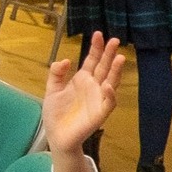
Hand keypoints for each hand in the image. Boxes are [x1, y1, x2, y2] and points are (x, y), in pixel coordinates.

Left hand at [42, 31, 123, 154]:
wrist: (57, 136)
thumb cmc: (56, 114)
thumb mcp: (52, 91)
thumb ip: (56, 75)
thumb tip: (64, 60)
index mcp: (82, 80)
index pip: (92, 61)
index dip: (96, 48)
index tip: (98, 34)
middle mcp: (93, 87)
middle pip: (104, 67)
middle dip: (109, 54)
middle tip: (114, 40)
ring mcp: (98, 99)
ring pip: (111, 82)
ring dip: (115, 71)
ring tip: (119, 57)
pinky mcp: (100, 113)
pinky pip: (108, 102)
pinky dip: (110, 94)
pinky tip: (107, 85)